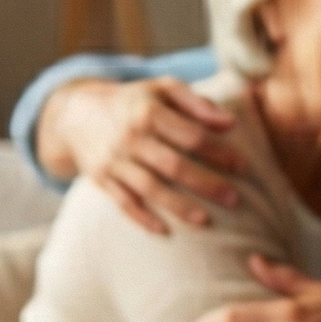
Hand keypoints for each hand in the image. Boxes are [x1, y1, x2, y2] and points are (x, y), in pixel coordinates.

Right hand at [35, 76, 243, 234]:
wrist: (77, 114)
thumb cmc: (134, 102)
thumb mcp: (162, 90)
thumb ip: (197, 103)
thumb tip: (230, 124)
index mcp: (148, 111)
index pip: (190, 136)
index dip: (219, 153)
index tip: (244, 168)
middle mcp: (130, 137)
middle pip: (173, 165)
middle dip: (206, 184)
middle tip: (234, 199)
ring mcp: (114, 160)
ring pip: (149, 188)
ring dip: (178, 206)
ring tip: (205, 221)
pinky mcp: (101, 180)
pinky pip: (123, 202)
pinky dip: (142, 218)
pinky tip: (164, 231)